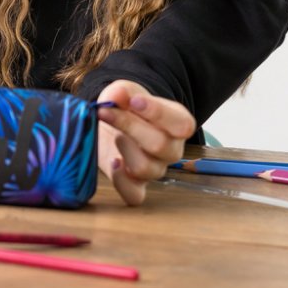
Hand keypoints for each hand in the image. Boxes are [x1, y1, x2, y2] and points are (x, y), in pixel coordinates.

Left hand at [96, 80, 195, 205]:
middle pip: (160, 145)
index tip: (134, 100)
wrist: (112, 123)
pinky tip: (112, 162)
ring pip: (147, 168)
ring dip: (124, 150)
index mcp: (178, 124)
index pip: (182, 125)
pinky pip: (135, 196)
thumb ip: (123, 92)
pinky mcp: (135, 185)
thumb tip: (120, 95)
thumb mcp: (124, 92)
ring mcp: (155, 169)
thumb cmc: (125, 106)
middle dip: (130, 126)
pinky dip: (121, 183)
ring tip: (112, 135)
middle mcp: (171, 149)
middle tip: (105, 111)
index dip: (158, 113)